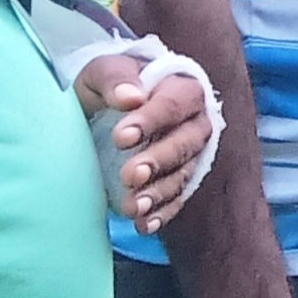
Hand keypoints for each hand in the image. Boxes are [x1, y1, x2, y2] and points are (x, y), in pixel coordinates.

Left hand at [77, 54, 214, 237]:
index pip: (174, 104)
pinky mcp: (179, 181)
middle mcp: (195, 124)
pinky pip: (177, 200)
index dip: (150, 121)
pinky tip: (143, 225)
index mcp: (182, 89)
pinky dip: (161, 214)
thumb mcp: (102, 71)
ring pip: (182, 175)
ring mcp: (190, 156)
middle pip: (184, 144)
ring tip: (131, 207)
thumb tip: (131, 97)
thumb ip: (115, 78)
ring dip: (158, 193)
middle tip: (129, 175)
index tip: (121, 137)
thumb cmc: (108, 86)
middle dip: (157, 161)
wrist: (107, 109)